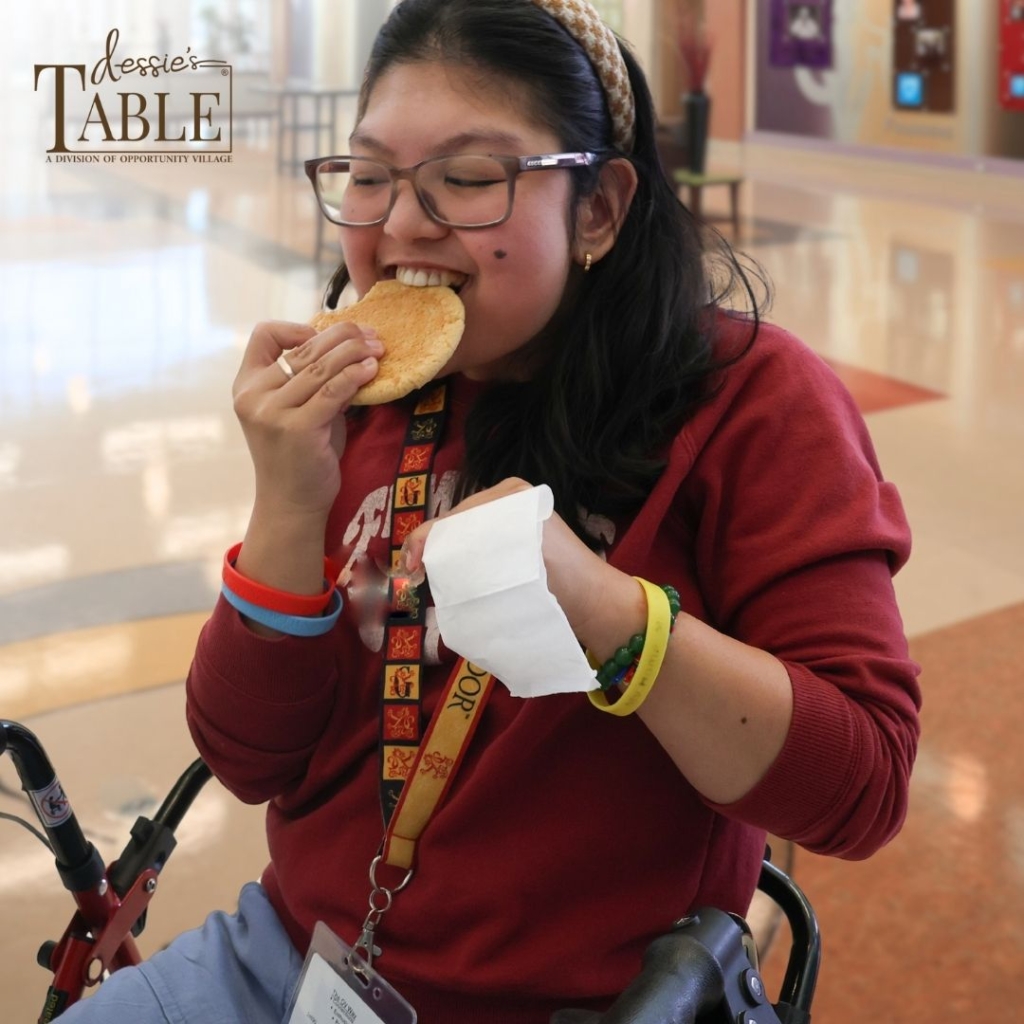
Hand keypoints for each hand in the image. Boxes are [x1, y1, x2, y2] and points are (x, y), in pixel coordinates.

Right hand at [232, 318, 382, 524]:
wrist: (292, 504)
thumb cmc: (300, 456)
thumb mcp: (300, 409)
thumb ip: (313, 381)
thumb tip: (349, 347)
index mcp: (247, 385)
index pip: (264, 334)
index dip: (298, 328)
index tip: (328, 338)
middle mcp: (253, 395)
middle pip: (302, 348)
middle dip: (343, 336)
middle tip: (372, 336)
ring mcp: (272, 412)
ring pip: (320, 366)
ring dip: (354, 352)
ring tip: (378, 349)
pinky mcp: (297, 429)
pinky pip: (332, 390)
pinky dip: (355, 375)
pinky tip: (371, 370)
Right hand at [401, 478, 643, 651]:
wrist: (595, 605)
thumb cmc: (564, 577)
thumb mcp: (519, 551)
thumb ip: (476, 544)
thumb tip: (428, 547)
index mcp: (511, 494)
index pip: (457, 513)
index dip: (429, 538)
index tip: (413, 566)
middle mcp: (508, 504)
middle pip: (456, 526)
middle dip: (434, 549)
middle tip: (415, 576)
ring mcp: (508, 527)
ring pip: (462, 541)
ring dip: (444, 560)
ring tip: (427, 580)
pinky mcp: (509, 550)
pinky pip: (474, 554)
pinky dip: (459, 568)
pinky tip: (449, 582)